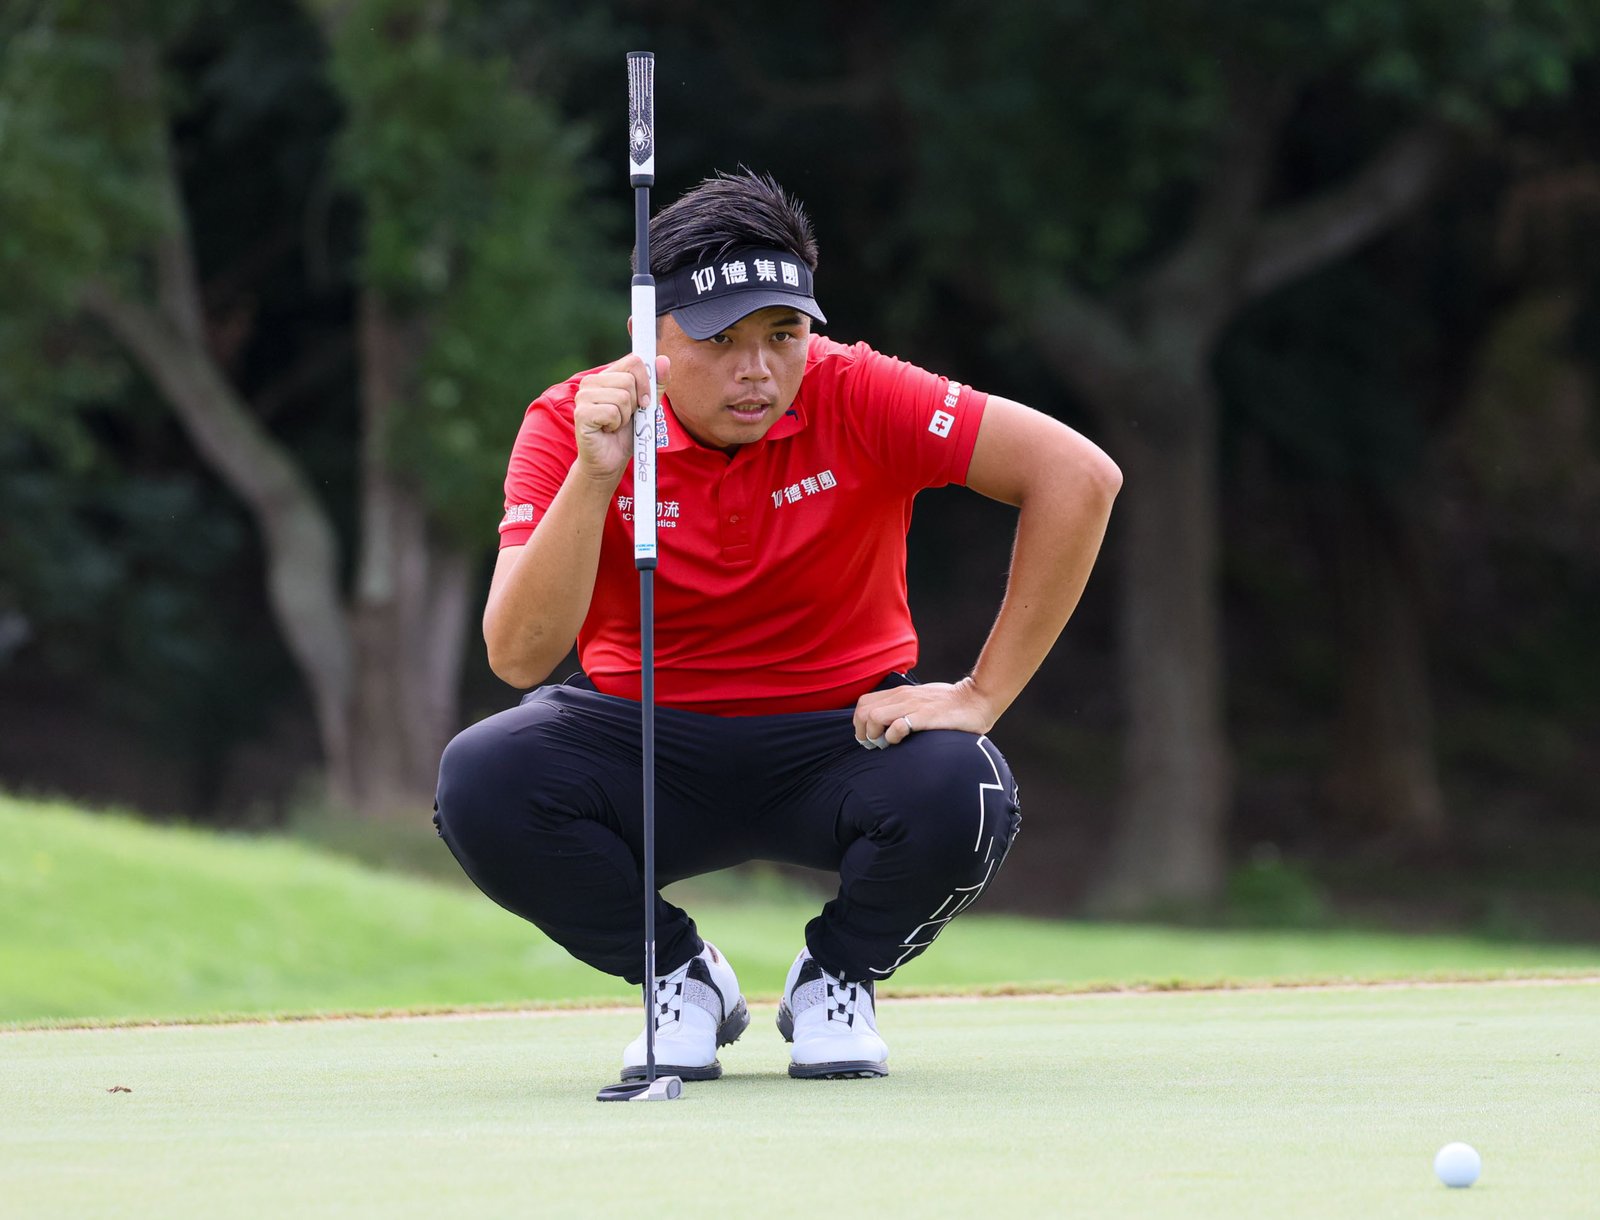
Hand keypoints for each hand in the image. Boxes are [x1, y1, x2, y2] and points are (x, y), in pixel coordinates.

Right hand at [572, 353, 670, 484]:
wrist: (610, 461)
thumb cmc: (627, 434)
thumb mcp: (648, 407)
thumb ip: (656, 385)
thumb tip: (664, 360)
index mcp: (607, 375)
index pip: (633, 362)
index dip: (646, 382)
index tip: (645, 401)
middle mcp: (591, 382)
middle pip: (629, 380)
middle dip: (635, 404)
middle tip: (625, 418)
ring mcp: (583, 396)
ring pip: (622, 397)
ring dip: (626, 417)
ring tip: (615, 425)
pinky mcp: (581, 413)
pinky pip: (612, 412)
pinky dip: (616, 425)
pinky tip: (607, 430)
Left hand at [851, 677, 998, 748]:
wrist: (976, 699)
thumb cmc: (949, 704)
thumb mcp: (921, 700)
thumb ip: (904, 707)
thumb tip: (887, 725)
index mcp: (900, 693)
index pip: (863, 703)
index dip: (860, 722)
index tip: (870, 738)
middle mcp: (902, 696)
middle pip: (863, 710)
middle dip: (862, 731)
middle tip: (874, 744)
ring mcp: (913, 706)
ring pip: (874, 717)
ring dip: (874, 734)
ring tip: (886, 744)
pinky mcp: (925, 716)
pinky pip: (897, 726)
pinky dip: (892, 736)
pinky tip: (900, 741)